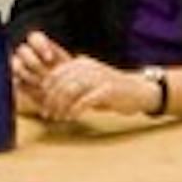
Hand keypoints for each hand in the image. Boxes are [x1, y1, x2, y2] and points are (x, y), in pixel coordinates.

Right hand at [9, 29, 69, 118]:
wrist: (64, 99)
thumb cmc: (70, 81)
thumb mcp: (71, 72)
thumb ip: (66, 66)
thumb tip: (69, 64)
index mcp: (42, 47)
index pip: (34, 38)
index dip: (40, 46)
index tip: (50, 59)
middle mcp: (29, 54)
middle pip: (23, 50)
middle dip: (33, 62)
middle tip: (43, 75)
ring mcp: (20, 67)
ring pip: (14, 62)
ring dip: (25, 73)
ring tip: (38, 84)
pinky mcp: (16, 81)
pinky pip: (10, 77)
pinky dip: (15, 81)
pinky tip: (25, 87)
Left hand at [34, 55, 153, 124]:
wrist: (138, 91)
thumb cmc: (110, 91)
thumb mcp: (88, 84)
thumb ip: (72, 86)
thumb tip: (50, 97)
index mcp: (80, 63)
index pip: (56, 74)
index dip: (46, 91)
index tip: (43, 107)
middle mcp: (88, 67)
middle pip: (61, 82)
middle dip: (51, 101)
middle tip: (48, 115)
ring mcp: (98, 77)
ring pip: (70, 90)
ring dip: (61, 106)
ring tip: (59, 118)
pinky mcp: (107, 89)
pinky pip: (85, 99)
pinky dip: (76, 109)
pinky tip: (72, 117)